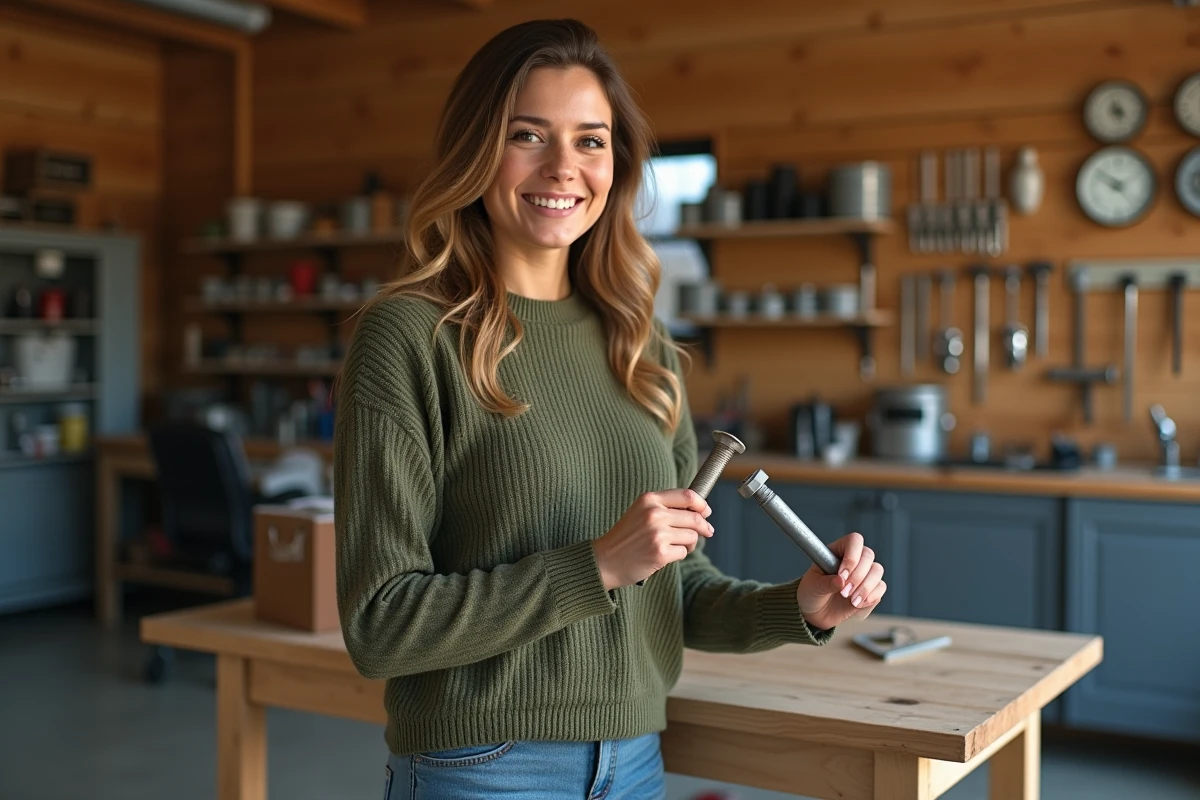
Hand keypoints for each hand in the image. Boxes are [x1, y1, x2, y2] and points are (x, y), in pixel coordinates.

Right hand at [592, 489, 712, 589]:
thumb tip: (699, 511)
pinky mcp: (660, 552)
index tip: (706, 511)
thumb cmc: (625, 538)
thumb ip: (665, 507)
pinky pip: (684, 552)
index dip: (701, 504)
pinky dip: (679, 554)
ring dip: (689, 543)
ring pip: (692, 536)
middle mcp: (654, 514)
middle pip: (694, 517)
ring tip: (676, 546)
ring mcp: (657, 533)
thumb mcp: (640, 512)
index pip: (687, 495)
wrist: (605, 560)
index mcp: (649, 499)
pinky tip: (666, 555)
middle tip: (707, 532)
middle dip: (703, 526)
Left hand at [795, 532, 885, 629]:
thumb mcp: (813, 586)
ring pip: (877, 570)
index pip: (854, 541)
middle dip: (858, 576)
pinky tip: (857, 603)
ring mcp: (864, 573)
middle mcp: (854, 559)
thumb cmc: (812, 593)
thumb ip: (826, 583)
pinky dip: (871, 596)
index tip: (842, 575)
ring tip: (850, 600)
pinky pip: (881, 587)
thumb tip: (840, 581)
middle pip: (868, 555)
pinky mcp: (871, 588)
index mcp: (837, 551)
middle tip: (844, 592)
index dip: (852, 556)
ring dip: (865, 587)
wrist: (816, 613)